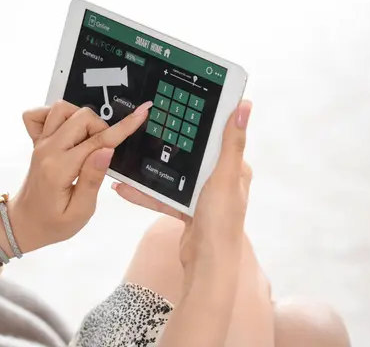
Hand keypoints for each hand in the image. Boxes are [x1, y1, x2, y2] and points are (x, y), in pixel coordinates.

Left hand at [9, 100, 152, 252]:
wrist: (23, 223)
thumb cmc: (53, 224)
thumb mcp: (80, 212)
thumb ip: (93, 179)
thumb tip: (107, 149)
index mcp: (60, 168)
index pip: (97, 141)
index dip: (123, 127)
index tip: (141, 113)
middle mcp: (48, 150)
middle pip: (81, 117)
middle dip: (101, 128)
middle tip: (104, 153)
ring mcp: (40, 143)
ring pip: (62, 109)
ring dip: (81, 119)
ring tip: (88, 142)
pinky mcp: (35, 142)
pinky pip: (38, 114)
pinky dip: (53, 115)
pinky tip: (66, 131)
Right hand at [112, 100, 252, 274]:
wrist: (207, 265)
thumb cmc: (220, 219)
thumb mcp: (224, 176)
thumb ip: (230, 143)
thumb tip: (245, 105)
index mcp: (234, 169)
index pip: (219, 137)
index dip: (201, 120)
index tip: (177, 104)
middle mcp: (220, 180)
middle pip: (192, 155)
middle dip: (166, 145)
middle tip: (143, 130)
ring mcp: (203, 197)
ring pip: (174, 176)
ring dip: (150, 172)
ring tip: (125, 162)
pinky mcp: (188, 211)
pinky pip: (165, 196)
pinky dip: (146, 194)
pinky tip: (124, 188)